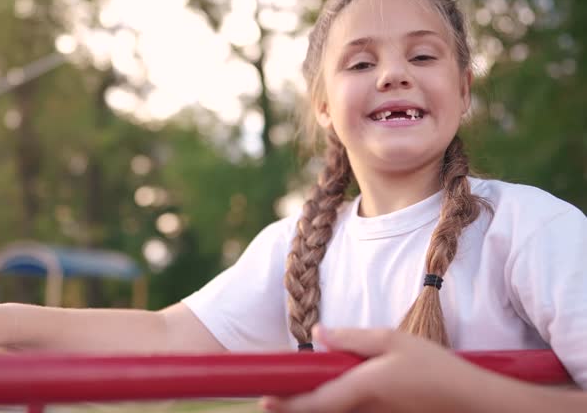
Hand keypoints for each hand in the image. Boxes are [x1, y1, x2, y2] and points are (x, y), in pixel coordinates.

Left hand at [260, 325, 507, 412]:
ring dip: (319, 408)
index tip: (263, 401)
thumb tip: (318, 333)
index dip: (287, 405)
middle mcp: (367, 411)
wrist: (474, 401)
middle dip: (297, 409)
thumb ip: (352, 337)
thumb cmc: (436, 368)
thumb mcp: (392, 340)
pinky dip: (340, 407)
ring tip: (298, 397)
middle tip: (273, 400)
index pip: (315, 402)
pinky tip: (338, 397)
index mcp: (363, 389)